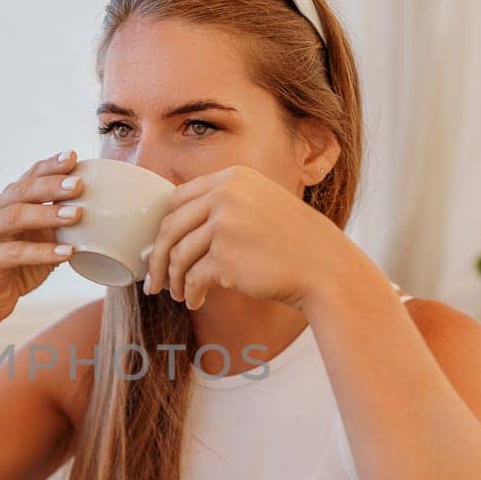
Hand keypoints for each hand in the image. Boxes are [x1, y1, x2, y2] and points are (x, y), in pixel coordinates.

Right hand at [0, 150, 84, 326]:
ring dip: (47, 213)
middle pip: (23, 191)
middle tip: (79, 184)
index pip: (30, 176)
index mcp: (8, 201)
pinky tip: (66, 252)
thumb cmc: (19, 266)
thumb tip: (102, 209)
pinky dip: (43, 251)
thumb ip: (61, 223)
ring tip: (76, 214)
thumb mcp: (43, 239)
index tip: (73, 157)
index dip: (51, 165)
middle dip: (52, 185)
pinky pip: (16, 252)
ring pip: (16, 216)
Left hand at [142, 165, 357, 311]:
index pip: (178, 198)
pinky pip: (193, 277)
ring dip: (174, 280)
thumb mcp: (261, 205)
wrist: (325, 269)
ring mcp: (224, 224)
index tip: (160, 247)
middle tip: (154, 280)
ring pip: (178, 254)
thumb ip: (225, 205)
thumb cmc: (294, 244)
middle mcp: (226, 194)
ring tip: (178, 294)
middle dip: (158, 257)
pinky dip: (190, 292)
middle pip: (171, 226)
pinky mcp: (225, 256)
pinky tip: (195, 301)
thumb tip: (174, 228)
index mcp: (233, 178)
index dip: (165, 226)